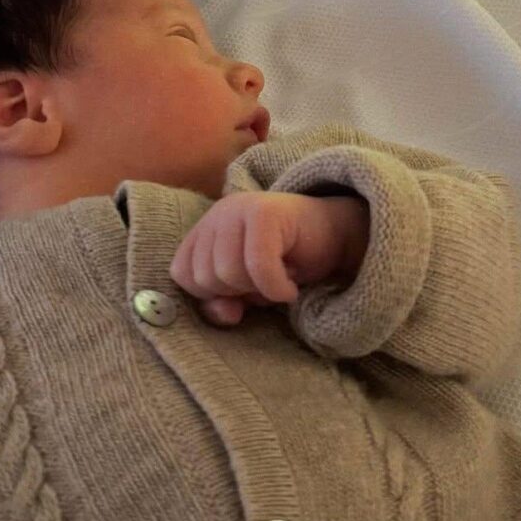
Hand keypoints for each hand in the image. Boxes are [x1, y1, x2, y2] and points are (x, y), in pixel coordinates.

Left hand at [169, 190, 367, 326]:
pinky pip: (258, 267)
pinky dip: (276, 288)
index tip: (243, 292)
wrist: (338, 238)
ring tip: (278, 278)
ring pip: (228, 273)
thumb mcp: (245, 291)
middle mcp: (218, 213)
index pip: (182, 274)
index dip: (211, 294)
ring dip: (258, 290)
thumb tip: (224, 312)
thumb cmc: (288, 265)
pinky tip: (290, 286)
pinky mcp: (265, 212)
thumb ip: (221, 304)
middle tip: (266, 282)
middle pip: (205, 276)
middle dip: (238, 292)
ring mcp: (240, 208)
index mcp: (206, 228)